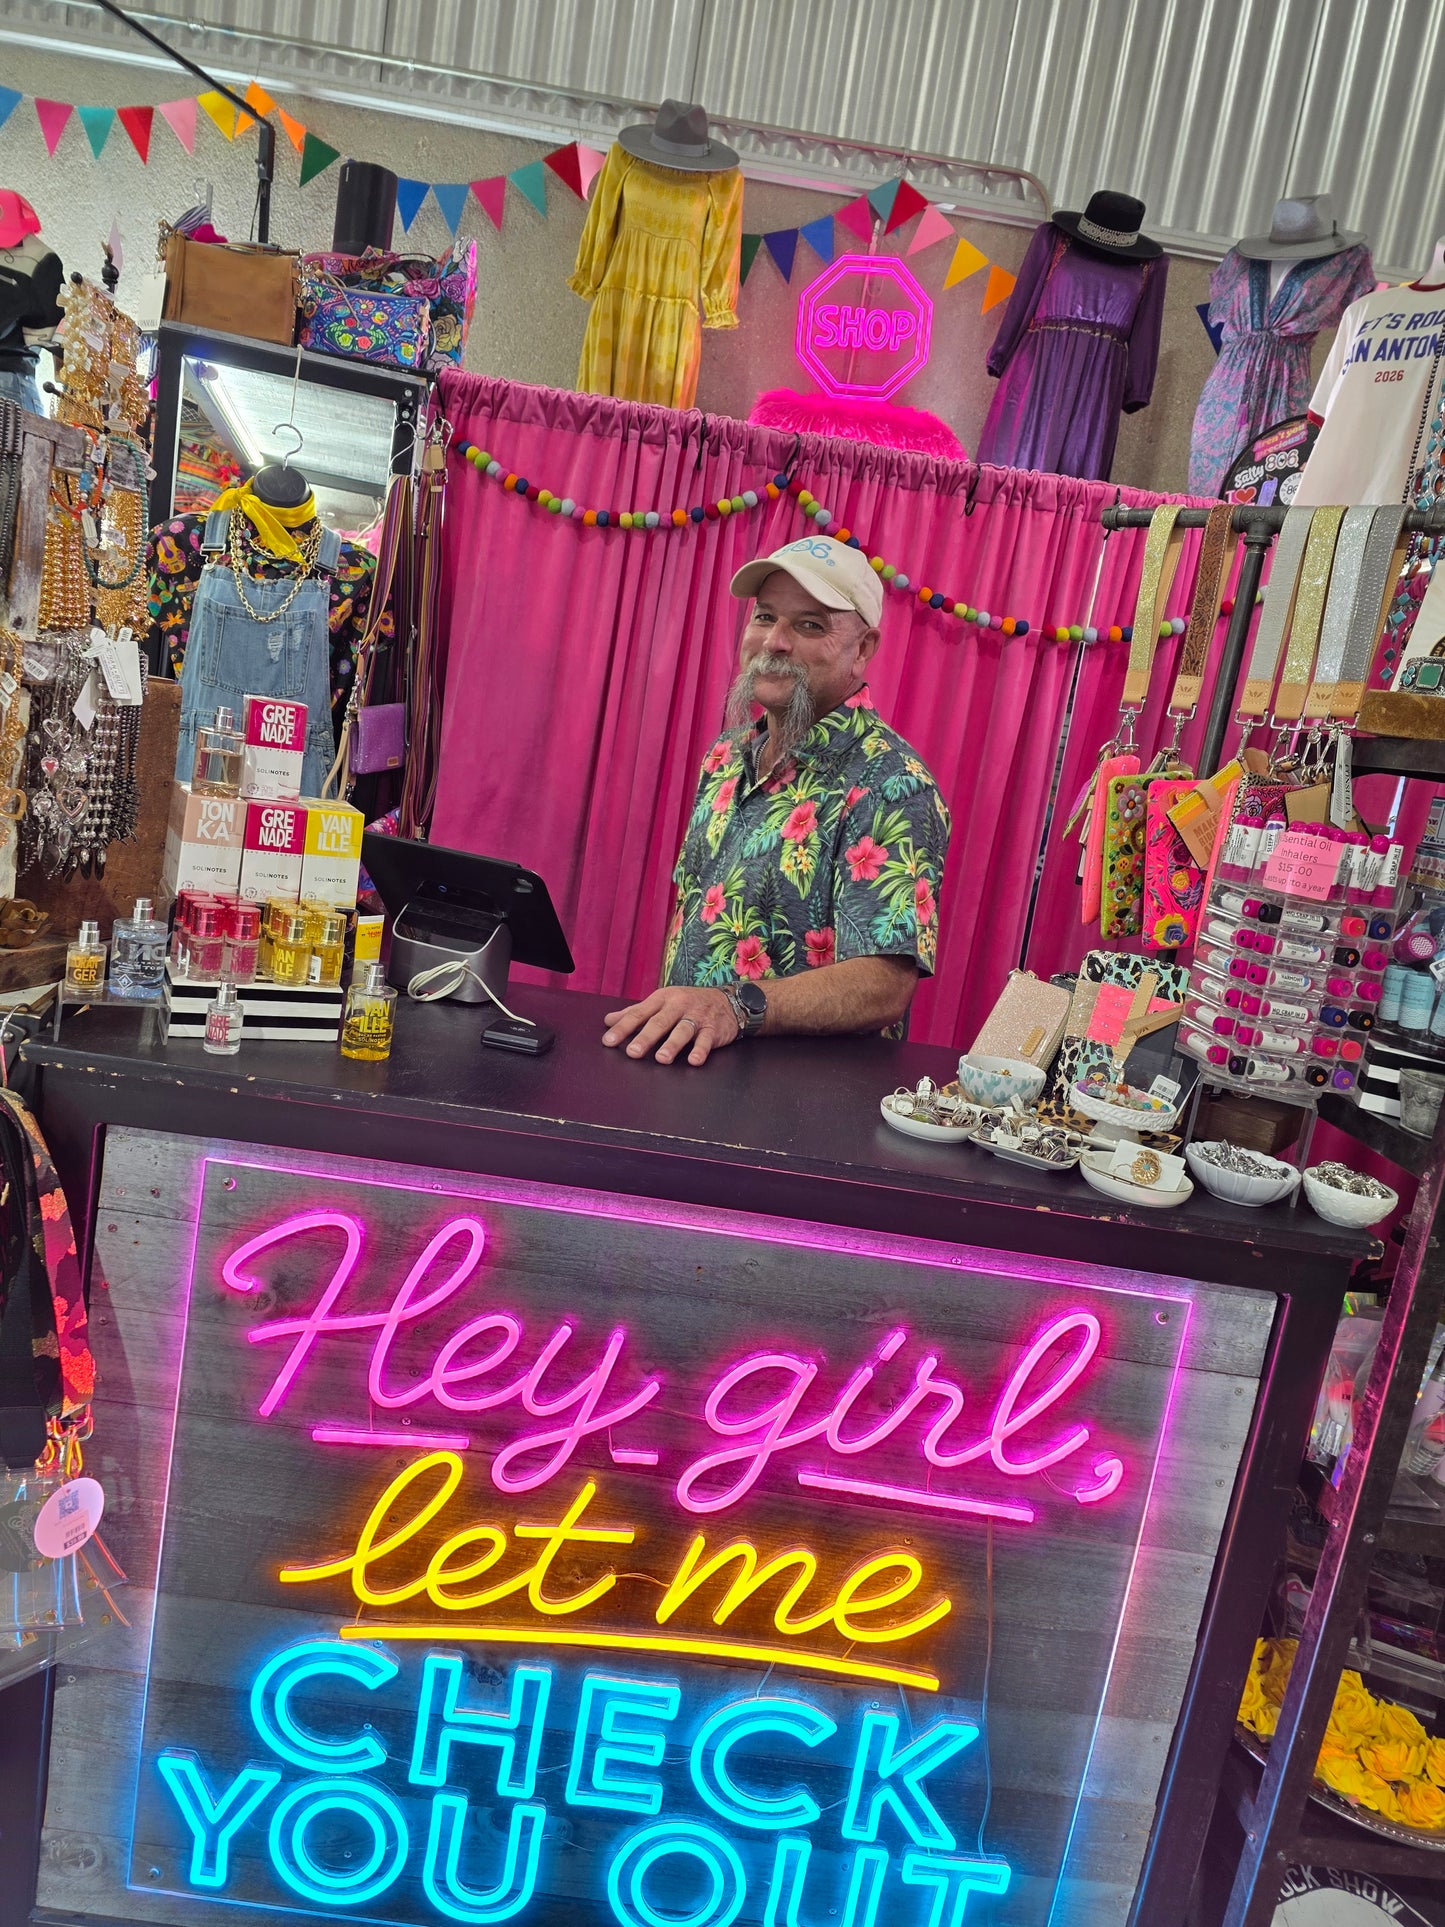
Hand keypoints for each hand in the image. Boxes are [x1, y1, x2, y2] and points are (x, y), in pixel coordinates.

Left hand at [602, 987, 739, 1065]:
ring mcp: (696, 1017)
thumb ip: (635, 1013)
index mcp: (662, 999)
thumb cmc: (687, 1004)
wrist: (727, 1000)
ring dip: (672, 1044)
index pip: (639, 1013)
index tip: (608, 1041)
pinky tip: (694, 1060)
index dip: (623, 1027)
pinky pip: (706, 1040)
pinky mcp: (713, 1028)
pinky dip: (701, 1050)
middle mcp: (678, 1006)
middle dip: (646, 1037)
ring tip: (662, 1058)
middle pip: (659, 1022)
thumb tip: (608, 1021)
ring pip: (683, 1031)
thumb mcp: (661, 1003)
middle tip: (633, 1052)